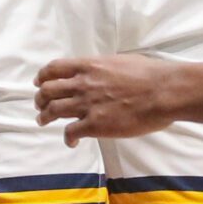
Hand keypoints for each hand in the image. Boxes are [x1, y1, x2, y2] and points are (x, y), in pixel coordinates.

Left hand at [35, 53, 180, 143]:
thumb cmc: (149, 74)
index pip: (54, 68)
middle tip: (41, 105)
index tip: (39, 83)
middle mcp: (82, 83)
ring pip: (53, 110)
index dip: (42, 76)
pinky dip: (67, 138)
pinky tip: (71, 141)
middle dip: (41, 98)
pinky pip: (70, 132)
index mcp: (89, 65)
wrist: (163, 92)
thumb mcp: (120, 62)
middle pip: (48, 90)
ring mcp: (87, 104)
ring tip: (43, 121)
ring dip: (45, 117)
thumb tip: (100, 72)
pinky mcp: (95, 125)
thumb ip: (103, 68)